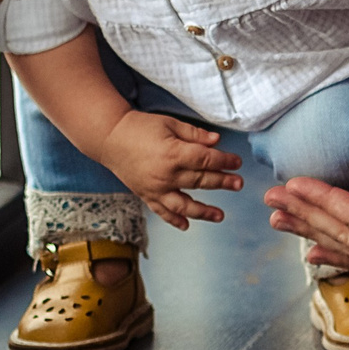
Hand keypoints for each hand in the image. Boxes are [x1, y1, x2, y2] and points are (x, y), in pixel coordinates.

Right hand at [93, 109, 241, 230]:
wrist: (109, 138)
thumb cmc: (141, 127)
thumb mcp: (170, 123)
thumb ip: (195, 134)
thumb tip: (217, 141)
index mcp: (173, 153)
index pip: (206, 160)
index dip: (225, 161)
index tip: (237, 162)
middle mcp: (166, 175)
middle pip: (200, 181)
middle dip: (223, 183)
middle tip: (239, 184)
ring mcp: (155, 188)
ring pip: (184, 205)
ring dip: (203, 212)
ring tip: (220, 215)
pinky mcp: (145, 195)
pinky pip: (162, 211)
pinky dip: (174, 220)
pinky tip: (186, 226)